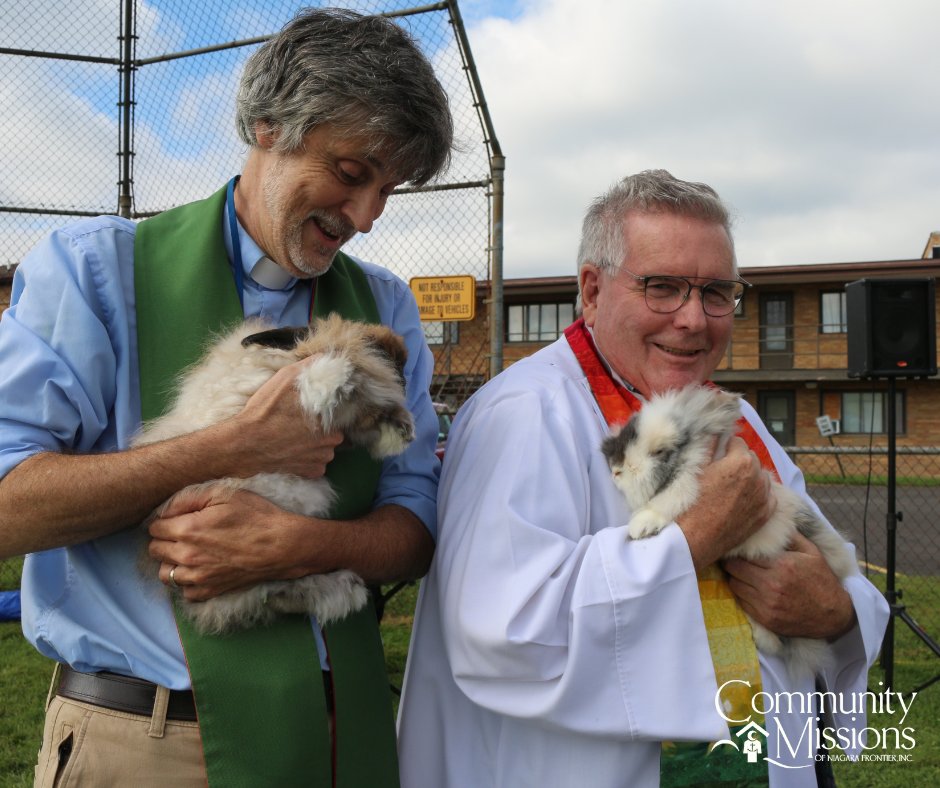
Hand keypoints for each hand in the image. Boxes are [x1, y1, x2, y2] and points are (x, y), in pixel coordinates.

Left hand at [148, 483, 316, 600]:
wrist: (282, 545)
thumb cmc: (256, 516)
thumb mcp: (224, 494)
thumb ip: (189, 498)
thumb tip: (166, 509)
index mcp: (188, 529)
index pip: (154, 529)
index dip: (164, 521)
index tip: (176, 519)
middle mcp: (187, 556)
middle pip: (155, 550)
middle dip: (164, 540)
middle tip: (182, 533)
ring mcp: (198, 577)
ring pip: (165, 574)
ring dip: (171, 562)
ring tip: (187, 552)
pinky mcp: (210, 590)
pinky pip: (184, 592)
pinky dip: (187, 582)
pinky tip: (199, 569)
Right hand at [229, 356, 344, 478]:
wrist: (243, 445)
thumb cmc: (264, 412)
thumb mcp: (284, 379)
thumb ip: (309, 368)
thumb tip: (325, 357)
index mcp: (329, 420)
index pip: (339, 414)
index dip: (327, 412)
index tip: (312, 411)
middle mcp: (330, 443)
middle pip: (334, 433)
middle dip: (323, 430)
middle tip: (302, 424)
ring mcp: (320, 460)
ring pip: (327, 450)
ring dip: (317, 446)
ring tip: (295, 438)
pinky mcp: (309, 473)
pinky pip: (317, 466)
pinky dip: (309, 460)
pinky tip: (294, 452)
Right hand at [677, 437, 773, 568]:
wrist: (693, 539)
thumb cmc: (690, 503)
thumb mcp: (695, 470)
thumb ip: (709, 447)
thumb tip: (715, 432)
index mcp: (740, 461)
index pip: (737, 442)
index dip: (725, 447)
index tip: (717, 455)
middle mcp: (757, 477)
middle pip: (751, 458)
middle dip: (739, 460)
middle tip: (722, 472)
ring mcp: (764, 497)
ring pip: (760, 476)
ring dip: (749, 477)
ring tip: (731, 487)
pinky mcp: (765, 514)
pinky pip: (767, 496)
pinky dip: (758, 494)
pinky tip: (742, 500)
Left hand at [723, 532, 855, 639]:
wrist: (834, 615)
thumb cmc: (821, 580)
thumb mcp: (812, 552)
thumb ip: (790, 536)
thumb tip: (771, 522)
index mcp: (782, 565)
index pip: (743, 555)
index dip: (737, 551)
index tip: (736, 548)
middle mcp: (772, 585)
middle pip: (733, 569)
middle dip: (731, 563)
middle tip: (733, 560)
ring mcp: (767, 604)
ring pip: (734, 586)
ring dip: (735, 578)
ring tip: (742, 574)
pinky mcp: (765, 619)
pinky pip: (741, 602)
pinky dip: (742, 594)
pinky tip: (750, 589)